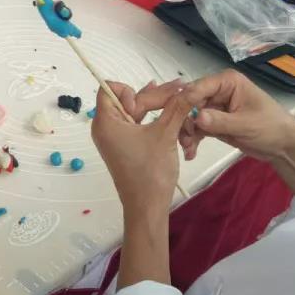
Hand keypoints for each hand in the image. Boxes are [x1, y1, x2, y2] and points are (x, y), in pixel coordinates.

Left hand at [92, 82, 192, 213]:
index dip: (129, 90)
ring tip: (182, 98)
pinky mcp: (126, 145)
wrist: (147, 206)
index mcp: (105, 122)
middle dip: (155, 95)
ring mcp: (116, 137)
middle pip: (129, 100)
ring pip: (136, 112)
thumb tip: (189, 89)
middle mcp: (106, 127)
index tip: (145, 105)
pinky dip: (155, 119)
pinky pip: (138, 125)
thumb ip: (176, 107)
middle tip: (181, 87)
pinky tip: (172, 111)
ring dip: (159, 107)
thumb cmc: (150, 172)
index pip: (109, 89)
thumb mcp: (165, 134)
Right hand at [178, 70, 294, 162]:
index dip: (186, 101)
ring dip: (186, 133)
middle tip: (182, 139)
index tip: (176, 118)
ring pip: (191, 117)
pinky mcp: (214, 122)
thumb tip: (197, 118)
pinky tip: (190, 153)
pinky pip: (197, 128)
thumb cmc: (271, 128)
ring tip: (187, 149)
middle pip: (191, 102)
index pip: (199, 87)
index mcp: (227, 82)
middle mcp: (218, 91)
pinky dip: (193, 139)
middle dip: (184, 121)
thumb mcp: (246, 124)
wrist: (284, 147)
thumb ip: (220, 121)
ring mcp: (215, 107)